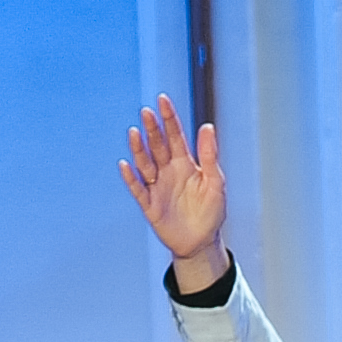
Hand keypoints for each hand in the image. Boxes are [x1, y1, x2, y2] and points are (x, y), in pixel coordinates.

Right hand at [120, 97, 229, 287]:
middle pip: (157, 146)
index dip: (169, 119)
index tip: (162, 99)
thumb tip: (208, 127)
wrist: (202, 241)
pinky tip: (125, 165)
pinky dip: (131, 177)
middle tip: (147, 111)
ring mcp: (157, 186)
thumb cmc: (211, 211)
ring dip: (139, 149)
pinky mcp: (149, 204)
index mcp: (185, 164)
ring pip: (145, 164)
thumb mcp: (216, 182)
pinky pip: (138, 189)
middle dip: (152, 129)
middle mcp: (168, 172)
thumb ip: (209, 155)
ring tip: (135, 132)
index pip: (175, 136)